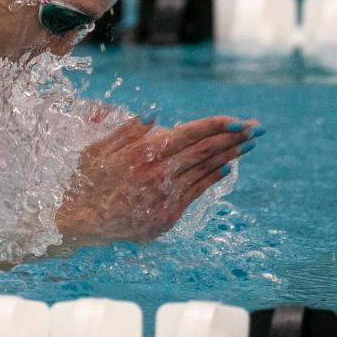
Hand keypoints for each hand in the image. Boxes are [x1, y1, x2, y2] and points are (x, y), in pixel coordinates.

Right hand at [57, 114, 260, 243]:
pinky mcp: (168, 214)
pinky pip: (197, 191)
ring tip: (250, 145)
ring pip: (205, 170)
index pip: (189, 134)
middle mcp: (158, 173)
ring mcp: (165, 195)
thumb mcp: (97, 150)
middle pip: (204, 151)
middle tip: (256, 128)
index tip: (237, 120)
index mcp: (143, 153)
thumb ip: (127, 131)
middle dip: (233, 138)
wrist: (80, 223)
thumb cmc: (85, 181)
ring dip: (231, 156)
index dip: (216, 126)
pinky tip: (227, 168)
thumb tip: (155, 113)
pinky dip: (214, 178)